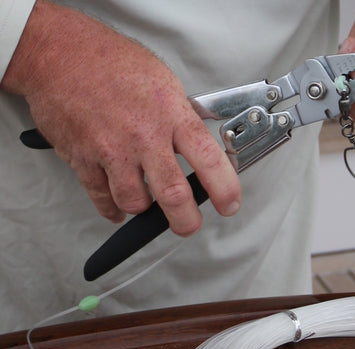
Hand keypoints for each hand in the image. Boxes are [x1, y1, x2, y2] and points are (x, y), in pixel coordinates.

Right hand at [1, 0, 240, 234]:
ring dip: (144, 208)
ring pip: (135, 202)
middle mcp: (144, 136)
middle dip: (186, 220)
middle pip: (173, 194)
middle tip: (189, 225)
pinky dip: (113, 209)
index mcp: (170, 114)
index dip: (224, 188)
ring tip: (148, 202)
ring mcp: (112, 150)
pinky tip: (119, 206)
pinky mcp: (84, 159)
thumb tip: (197, 144)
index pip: (208, 159)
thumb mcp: (163, 82)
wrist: (62, 54)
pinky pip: (102, 198)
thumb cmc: (112, 62)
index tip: (229, 204)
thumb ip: (181, 117)